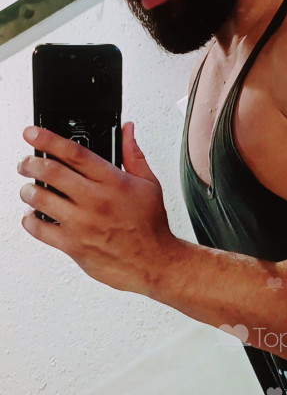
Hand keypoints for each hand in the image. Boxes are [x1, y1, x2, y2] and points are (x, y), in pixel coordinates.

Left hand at [18, 123, 177, 293]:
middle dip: (30, 163)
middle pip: (51, 172)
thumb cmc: (151, 227)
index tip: (32, 133)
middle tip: (25, 162)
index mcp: (113, 182)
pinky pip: (40, 229)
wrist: (154, 264)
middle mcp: (95, 201)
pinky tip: (33, 216)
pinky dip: (30, 220)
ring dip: (28, 190)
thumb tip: (127, 131)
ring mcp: (82, 224)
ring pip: (40, 199)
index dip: (47, 139)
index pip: (74, 153)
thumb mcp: (149, 184)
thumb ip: (133, 155)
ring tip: (29, 189)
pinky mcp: (73, 245)